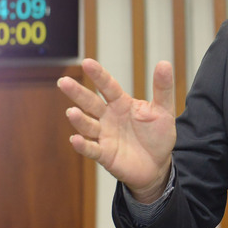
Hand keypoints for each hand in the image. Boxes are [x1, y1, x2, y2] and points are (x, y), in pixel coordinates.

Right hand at [58, 58, 176, 202]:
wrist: (158, 165)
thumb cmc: (158, 135)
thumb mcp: (163, 110)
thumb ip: (162, 88)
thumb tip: (164, 63)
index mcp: (121, 103)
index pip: (107, 86)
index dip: (98, 75)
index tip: (87, 62)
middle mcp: (109, 117)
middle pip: (91, 103)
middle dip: (77, 93)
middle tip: (64, 82)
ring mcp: (105, 136)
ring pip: (88, 125)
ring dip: (79, 119)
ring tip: (72, 112)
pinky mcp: (105, 155)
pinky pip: (91, 149)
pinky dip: (83, 145)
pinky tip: (75, 139)